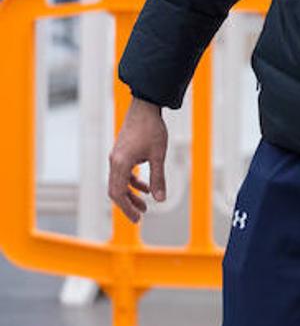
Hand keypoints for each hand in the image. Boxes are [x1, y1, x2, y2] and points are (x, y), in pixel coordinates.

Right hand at [107, 98, 168, 222]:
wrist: (145, 107)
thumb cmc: (152, 129)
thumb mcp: (158, 155)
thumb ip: (158, 178)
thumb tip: (160, 199)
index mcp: (120, 163)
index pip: (118, 193)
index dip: (127, 208)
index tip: (137, 219)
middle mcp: (114, 161)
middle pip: (115, 190)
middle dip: (127, 204)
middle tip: (139, 217)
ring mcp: (116, 157)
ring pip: (119, 182)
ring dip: (131, 194)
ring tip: (145, 205)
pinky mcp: (121, 153)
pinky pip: (123, 173)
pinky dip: (133, 182)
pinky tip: (146, 187)